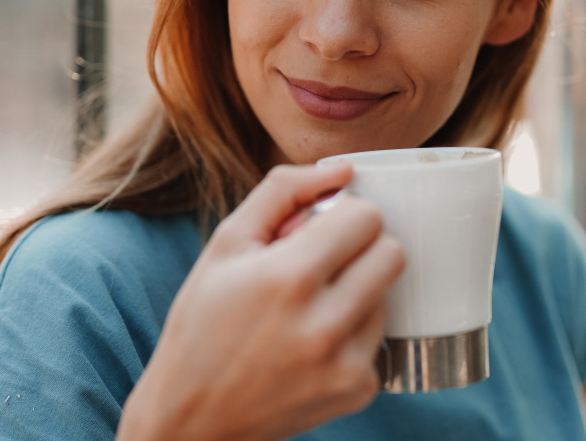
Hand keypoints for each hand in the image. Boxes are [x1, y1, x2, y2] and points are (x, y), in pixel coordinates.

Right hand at [117, 163, 405, 440]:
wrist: (192, 418)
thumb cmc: (203, 323)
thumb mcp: (226, 244)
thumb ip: (283, 192)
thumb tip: (344, 169)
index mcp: (288, 278)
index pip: (366, 217)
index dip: (342, 216)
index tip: (318, 230)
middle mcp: (323, 324)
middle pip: (392, 253)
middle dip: (361, 248)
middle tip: (323, 263)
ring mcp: (345, 363)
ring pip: (388, 295)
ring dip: (358, 291)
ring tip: (309, 309)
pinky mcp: (358, 391)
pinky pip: (379, 339)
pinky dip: (353, 335)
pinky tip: (311, 345)